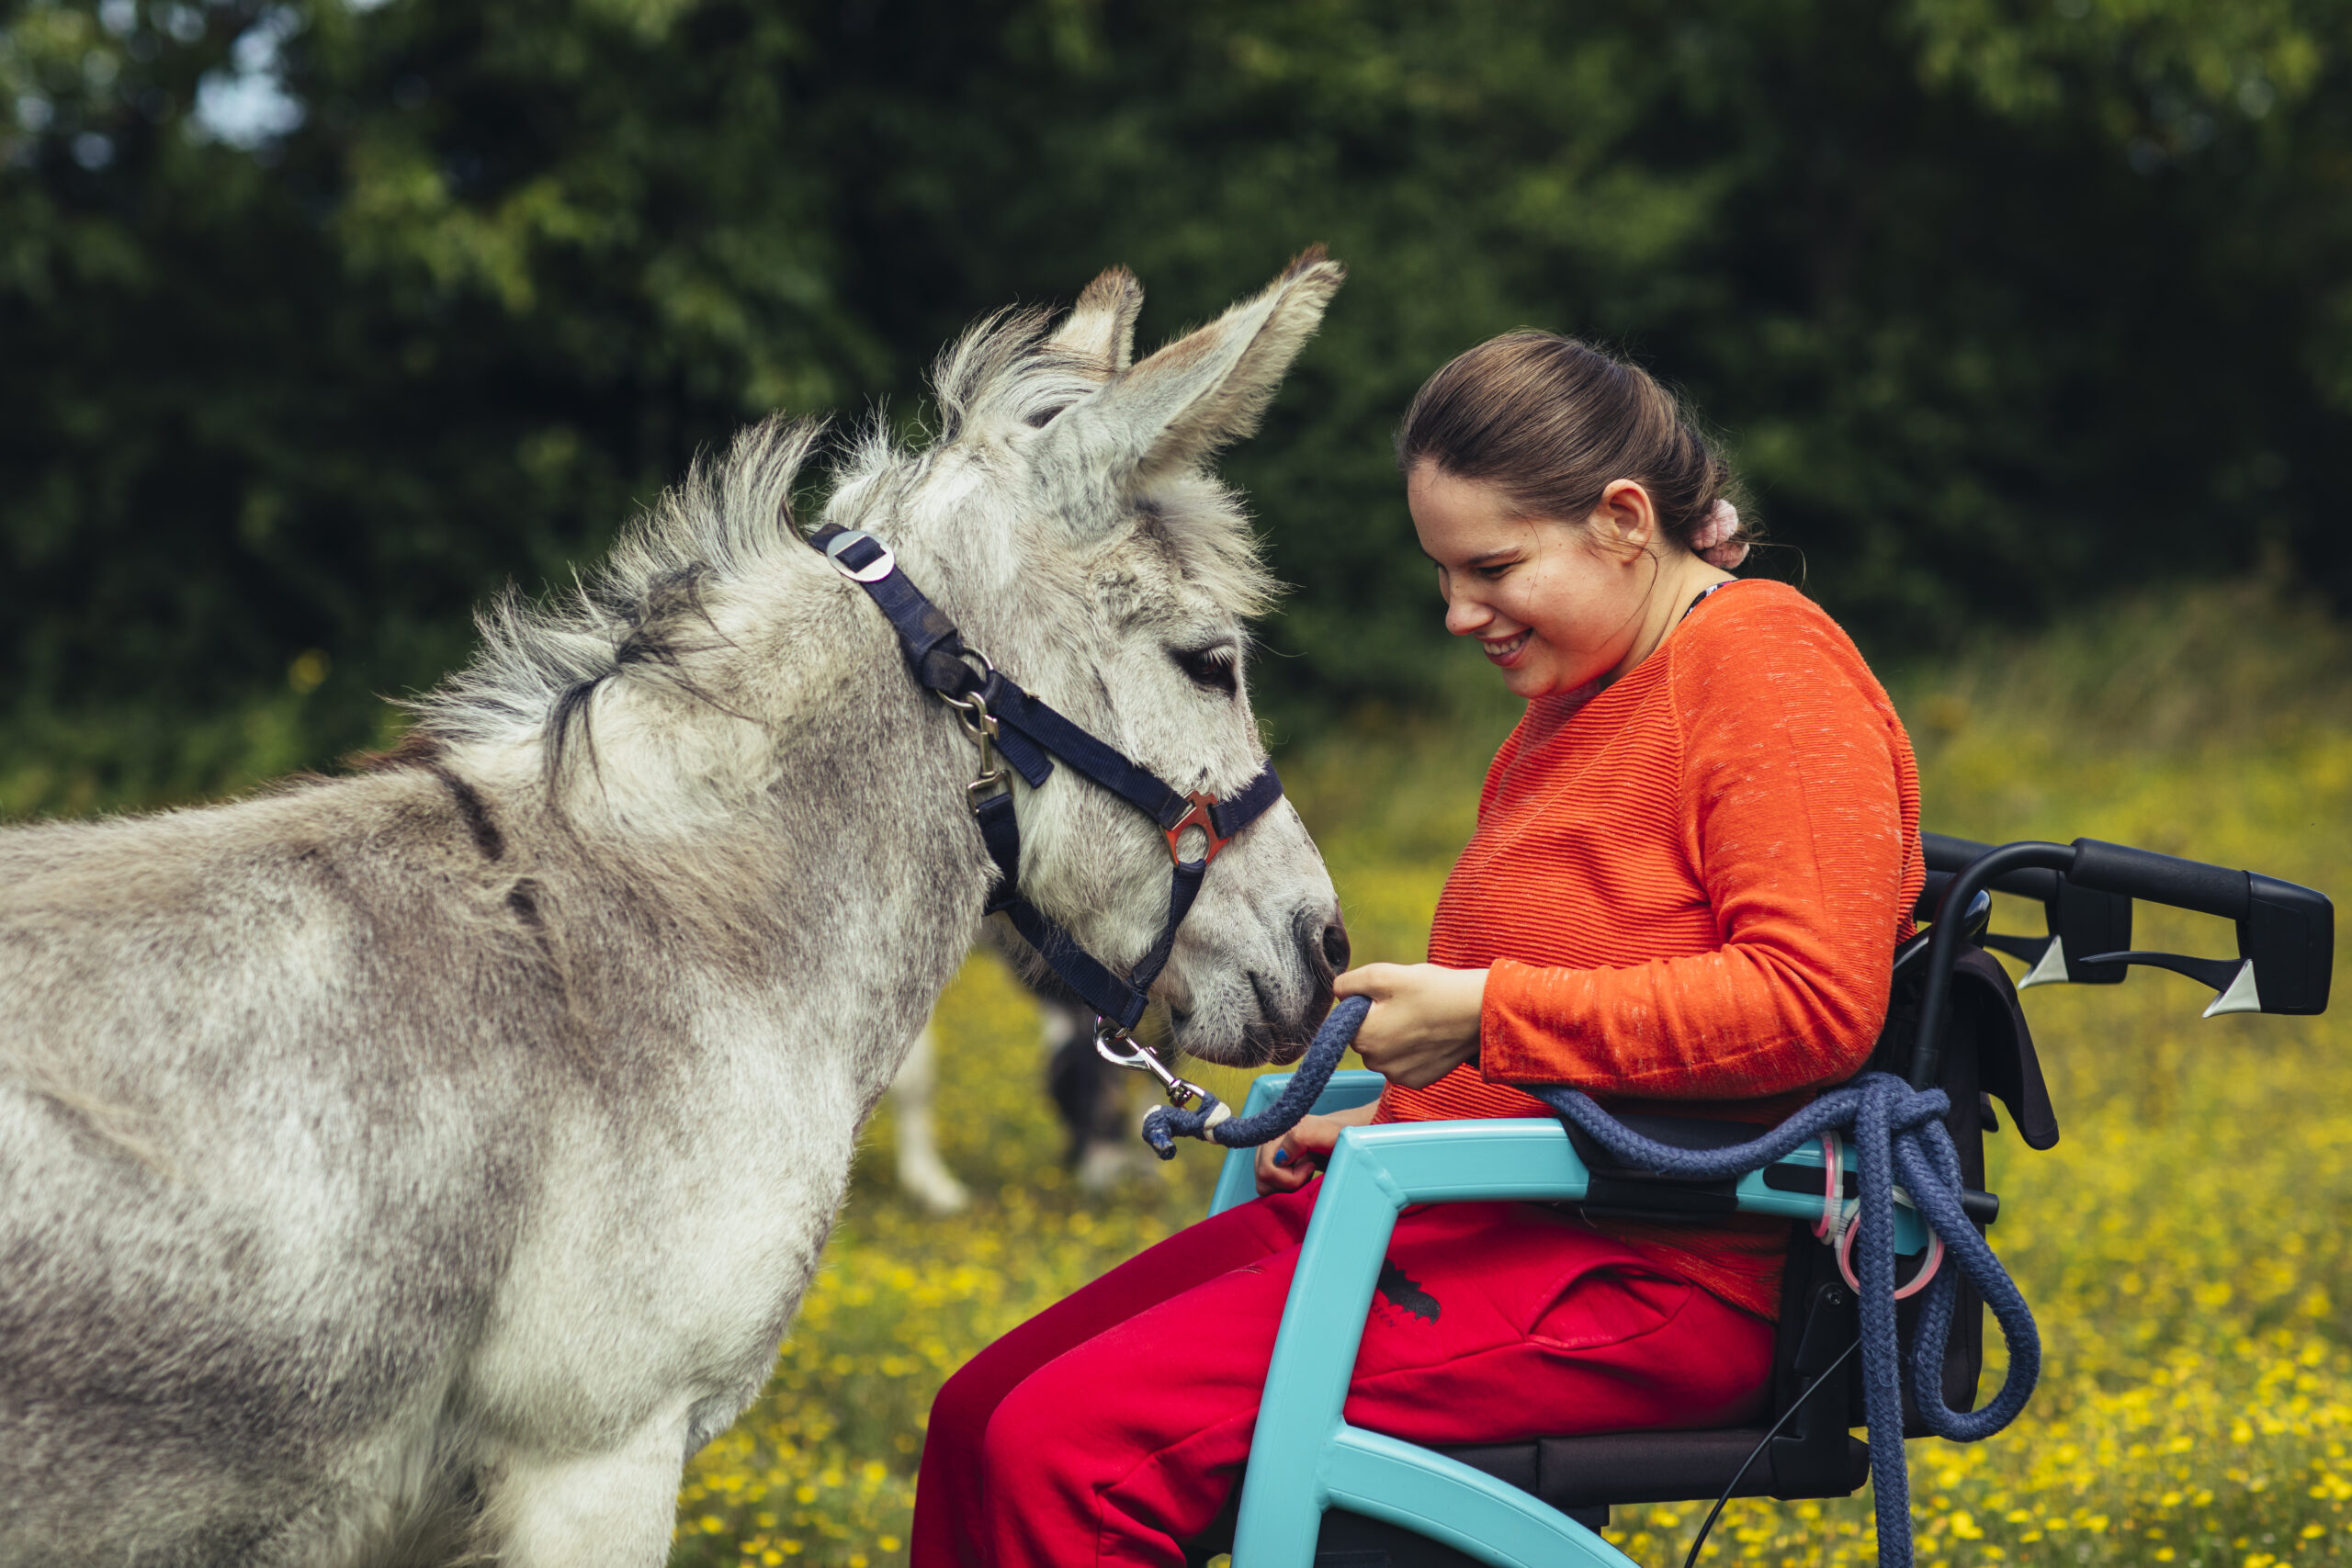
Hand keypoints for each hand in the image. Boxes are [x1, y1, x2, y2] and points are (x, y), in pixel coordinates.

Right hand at [1254, 1101, 1378, 1194]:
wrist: (1355, 1136)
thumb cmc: (1346, 1135)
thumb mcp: (1329, 1133)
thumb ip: (1301, 1137)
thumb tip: (1279, 1157)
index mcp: (1279, 1131)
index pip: (1266, 1170)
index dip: (1290, 1178)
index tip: (1311, 1167)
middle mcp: (1271, 1140)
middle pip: (1262, 1177)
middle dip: (1286, 1182)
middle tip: (1309, 1172)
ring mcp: (1273, 1152)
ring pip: (1264, 1183)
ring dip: (1286, 1185)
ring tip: (1306, 1174)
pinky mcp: (1277, 1164)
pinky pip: (1269, 1185)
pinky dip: (1286, 1187)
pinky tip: (1302, 1177)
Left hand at [1334, 962, 1486, 1089]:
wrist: (1479, 1012)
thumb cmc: (1432, 990)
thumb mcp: (1383, 974)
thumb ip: (1348, 983)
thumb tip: (1337, 992)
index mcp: (1362, 1038)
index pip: (1348, 1019)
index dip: (1366, 1003)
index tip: (1391, 996)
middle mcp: (1375, 1064)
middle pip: (1366, 1037)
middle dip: (1380, 1021)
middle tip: (1408, 1005)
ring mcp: (1398, 1076)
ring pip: (1384, 1051)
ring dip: (1396, 1037)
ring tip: (1422, 1019)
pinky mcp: (1418, 1081)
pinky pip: (1404, 1063)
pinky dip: (1412, 1051)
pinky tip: (1430, 1036)